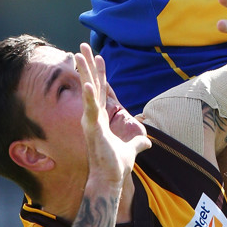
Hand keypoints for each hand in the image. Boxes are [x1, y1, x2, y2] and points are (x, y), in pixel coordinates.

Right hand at [75, 44, 149, 186]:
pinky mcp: (92, 129)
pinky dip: (89, 97)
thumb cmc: (116, 166)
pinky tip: (87, 84)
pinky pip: (91, 110)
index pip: (101, 90)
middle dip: (87, 65)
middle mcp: (93, 116)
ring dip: (83, 72)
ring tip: (78, 54)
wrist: (109, 180)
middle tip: (81, 46)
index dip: (100, 73)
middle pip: (91, 84)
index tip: (98, 56)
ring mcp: (91, 121)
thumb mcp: (131, 150)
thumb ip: (138, 144)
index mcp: (101, 118)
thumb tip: (148, 143)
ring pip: (88, 91)